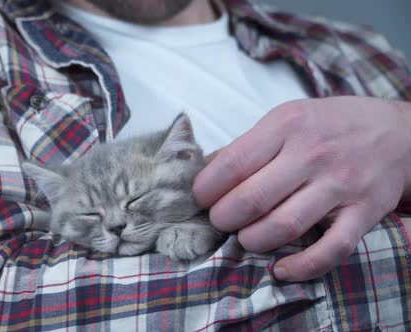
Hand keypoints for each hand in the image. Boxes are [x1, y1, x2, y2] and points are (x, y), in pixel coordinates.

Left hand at [193, 97, 410, 281]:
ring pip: (284, 226)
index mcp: (286, 126)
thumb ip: (247, 146)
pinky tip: (281, 270)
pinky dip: (301, 267)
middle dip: (224, 219)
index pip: (231, 164)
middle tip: (221, 221)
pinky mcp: (363, 214)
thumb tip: (205, 172)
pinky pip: (330, 251)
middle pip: (252, 199)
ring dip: (253, 241)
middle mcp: (312, 154)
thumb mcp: (286, 118)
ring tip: (245, 237)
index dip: (206, 190)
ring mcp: (340, 185)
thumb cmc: (329, 126)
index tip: (200, 200)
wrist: (397, 133)